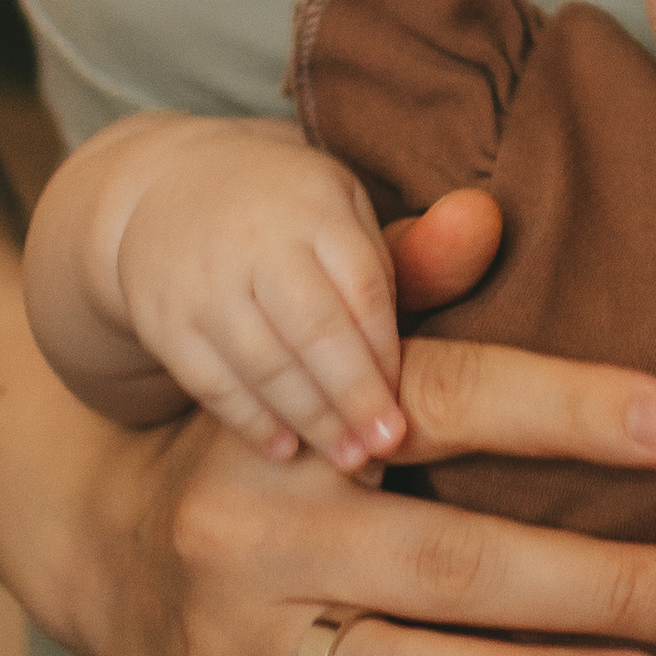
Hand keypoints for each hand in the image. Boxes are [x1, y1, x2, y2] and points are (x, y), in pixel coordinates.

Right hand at [65, 187, 655, 655]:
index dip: (572, 410)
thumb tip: (487, 209)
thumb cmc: (266, 444)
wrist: (96, 542)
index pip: (449, 402)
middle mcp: (252, 536)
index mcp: (297, 425)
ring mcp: (226, 652)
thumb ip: (403, 288)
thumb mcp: (316, 356)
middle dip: (597, 583)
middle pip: (448, 560)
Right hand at [71, 110, 410, 470]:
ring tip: (350, 463)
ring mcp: (203, 280)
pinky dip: (249, 420)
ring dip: (309, 417)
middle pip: (311, 328)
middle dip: (353, 394)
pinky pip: (209, 380)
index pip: (362, 286)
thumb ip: (414, 246)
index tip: (415, 406)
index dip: (390, 351)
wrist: (166, 192)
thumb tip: (490, 223)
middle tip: (387, 448)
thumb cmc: (291, 215)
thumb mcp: (349, 211)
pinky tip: (286, 452)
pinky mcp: (165, 319)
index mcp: (317, 206)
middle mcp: (257, 240)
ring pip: (261, 361)